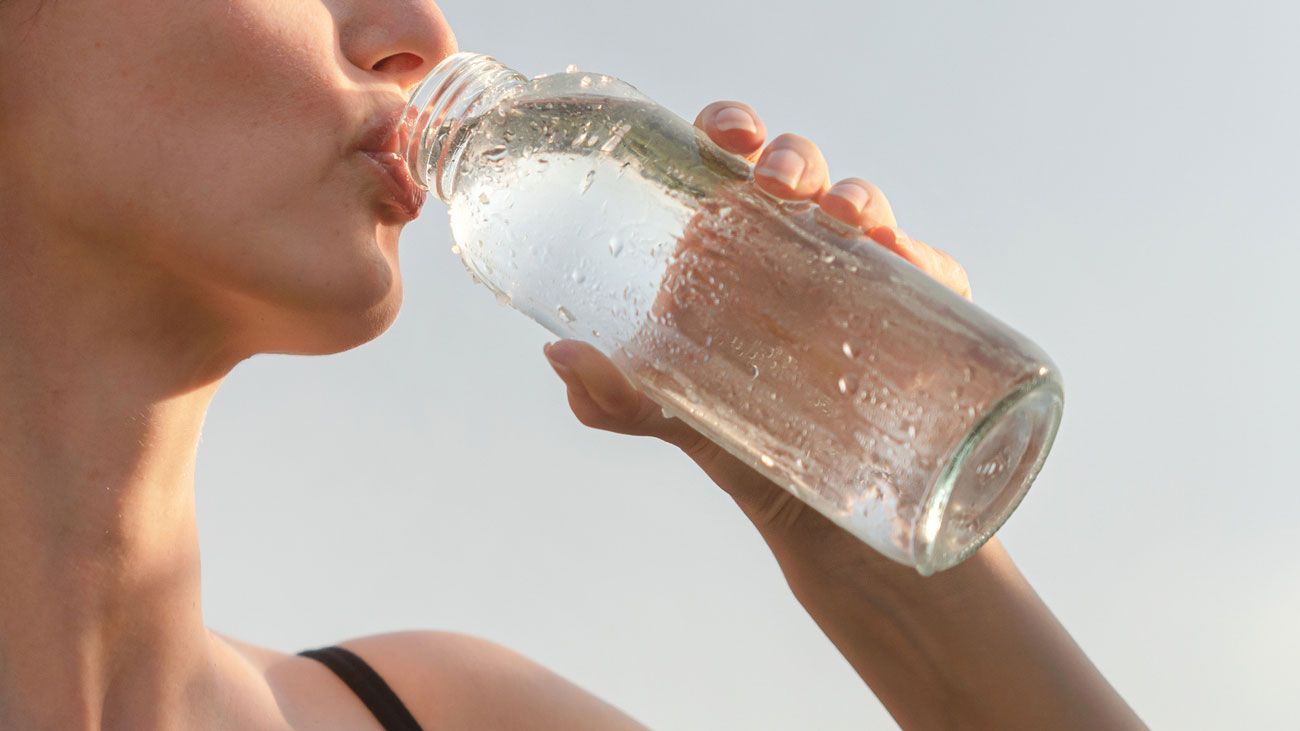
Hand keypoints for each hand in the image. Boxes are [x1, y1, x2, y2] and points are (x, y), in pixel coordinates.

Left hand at [542, 100, 972, 562]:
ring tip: (847, 218)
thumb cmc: (733, 439)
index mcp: (728, 247)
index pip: (729, 163)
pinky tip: (907, 263)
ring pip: (863, 207)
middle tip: (777, 183)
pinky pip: (928, 271)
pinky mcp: (914, 313)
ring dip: (857, 195)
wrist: (809, 510)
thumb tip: (559, 356)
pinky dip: (923, 258)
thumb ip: (613, 394)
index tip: (725, 134)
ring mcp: (855, 275)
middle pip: (797, 172)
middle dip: (792, 157)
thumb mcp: (668, 414)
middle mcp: (793, 248)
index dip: (730, 128)